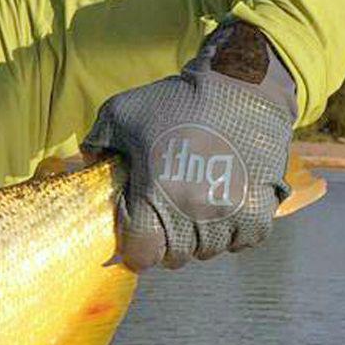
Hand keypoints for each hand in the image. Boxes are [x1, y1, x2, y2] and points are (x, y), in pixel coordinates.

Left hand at [81, 21, 297, 270]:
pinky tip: (223, 208)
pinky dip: (233, 233)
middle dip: (166, 243)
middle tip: (165, 219)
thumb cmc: (177, 101)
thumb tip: (84, 166)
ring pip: (208, 251)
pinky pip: (242, 242)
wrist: (241, 87)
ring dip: (199, 238)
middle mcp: (193, 213)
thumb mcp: (121, 113)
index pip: (141, 254)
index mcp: (156, 195)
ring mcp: (230, 216)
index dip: (136, 248)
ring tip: (195, 210)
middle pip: (175, 257)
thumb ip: (96, 143)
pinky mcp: (260, 212)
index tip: (137, 234)